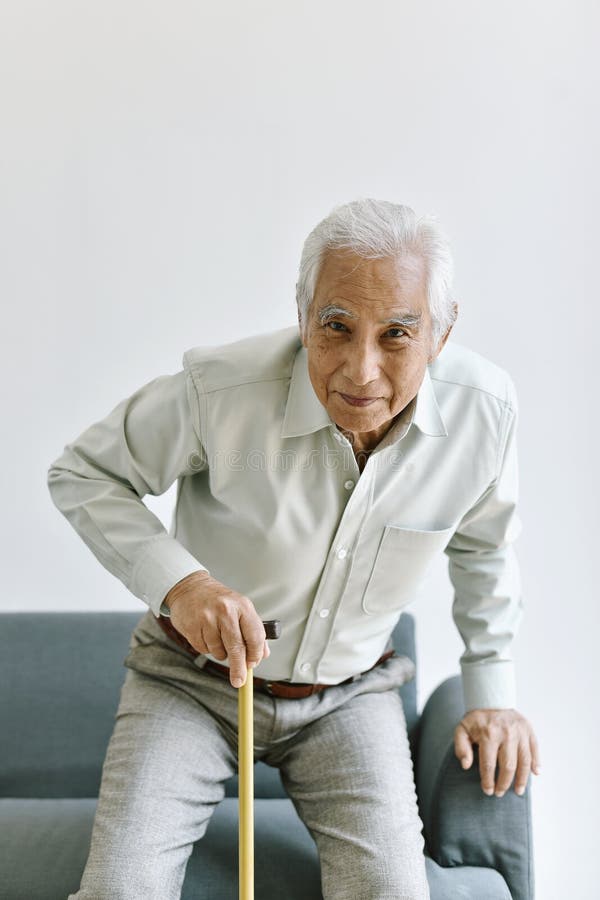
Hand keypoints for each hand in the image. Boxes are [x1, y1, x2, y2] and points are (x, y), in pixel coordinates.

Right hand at [164, 571, 270, 688]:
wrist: (190, 587)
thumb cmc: (218, 600)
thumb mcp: (240, 608)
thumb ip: (253, 630)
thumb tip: (263, 654)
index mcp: (242, 606)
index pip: (255, 636)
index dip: (255, 654)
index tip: (253, 665)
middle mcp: (226, 611)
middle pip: (237, 648)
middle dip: (239, 668)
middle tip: (239, 681)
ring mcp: (207, 619)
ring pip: (219, 651)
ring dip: (220, 652)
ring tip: (216, 636)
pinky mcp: (192, 627)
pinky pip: (204, 649)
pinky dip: (207, 648)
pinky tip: (205, 634)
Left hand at [454, 708, 540, 796]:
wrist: (492, 699)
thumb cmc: (476, 720)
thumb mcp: (462, 729)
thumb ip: (461, 747)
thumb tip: (466, 765)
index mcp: (488, 733)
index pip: (488, 764)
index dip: (488, 781)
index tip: (488, 791)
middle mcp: (506, 733)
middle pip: (508, 766)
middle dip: (504, 783)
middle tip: (500, 793)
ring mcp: (520, 732)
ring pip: (524, 761)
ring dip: (522, 779)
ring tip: (518, 791)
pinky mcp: (529, 730)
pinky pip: (535, 749)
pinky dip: (536, 763)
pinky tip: (535, 774)